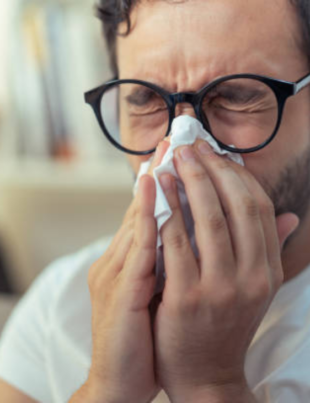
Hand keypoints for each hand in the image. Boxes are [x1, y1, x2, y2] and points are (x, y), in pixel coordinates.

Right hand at [76, 142, 168, 402]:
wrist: (120, 380)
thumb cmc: (145, 334)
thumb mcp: (156, 291)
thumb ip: (168, 260)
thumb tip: (187, 232)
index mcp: (129, 262)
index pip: (147, 214)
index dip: (164, 184)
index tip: (179, 157)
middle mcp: (118, 262)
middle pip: (139, 209)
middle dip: (158, 173)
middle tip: (174, 142)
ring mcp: (115, 276)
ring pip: (136, 222)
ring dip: (151, 186)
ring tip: (165, 154)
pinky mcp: (119, 294)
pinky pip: (136, 250)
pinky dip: (144, 218)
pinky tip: (154, 193)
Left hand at [154, 140, 298, 401]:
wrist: (205, 375)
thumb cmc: (223, 324)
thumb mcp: (254, 289)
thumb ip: (266, 250)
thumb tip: (289, 216)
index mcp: (267, 271)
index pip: (259, 208)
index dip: (237, 176)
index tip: (216, 155)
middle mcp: (250, 277)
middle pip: (235, 206)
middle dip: (212, 170)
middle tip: (191, 148)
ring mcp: (220, 288)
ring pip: (207, 219)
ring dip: (189, 183)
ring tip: (173, 161)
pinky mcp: (187, 298)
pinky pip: (176, 243)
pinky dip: (167, 212)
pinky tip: (156, 193)